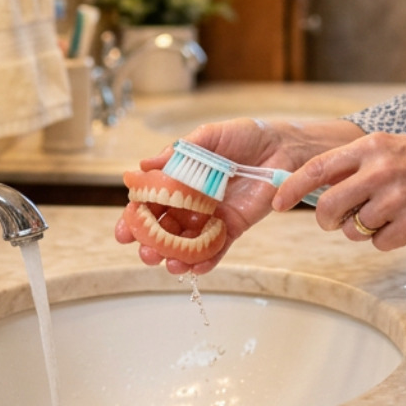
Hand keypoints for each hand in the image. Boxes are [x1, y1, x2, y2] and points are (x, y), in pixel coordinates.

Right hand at [113, 117, 293, 275]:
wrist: (282, 145)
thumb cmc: (244, 136)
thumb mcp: (209, 137)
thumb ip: (179, 151)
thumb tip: (144, 164)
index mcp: (180, 180)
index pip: (151, 203)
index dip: (135, 218)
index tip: (124, 232)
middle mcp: (192, 202)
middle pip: (164, 228)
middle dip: (151, 244)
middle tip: (145, 252)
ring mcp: (212, 217)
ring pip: (187, 243)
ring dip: (175, 257)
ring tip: (169, 264)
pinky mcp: (234, 226)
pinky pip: (217, 248)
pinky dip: (204, 261)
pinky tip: (193, 269)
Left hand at [273, 131, 405, 249]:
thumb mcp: (394, 148)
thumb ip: (359, 164)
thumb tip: (321, 186)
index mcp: (372, 147)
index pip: (318, 168)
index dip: (291, 187)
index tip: (276, 200)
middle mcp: (380, 171)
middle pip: (329, 207)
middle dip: (327, 220)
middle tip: (336, 222)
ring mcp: (396, 199)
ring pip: (354, 229)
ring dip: (363, 230)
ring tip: (387, 216)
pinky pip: (380, 243)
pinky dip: (388, 239)